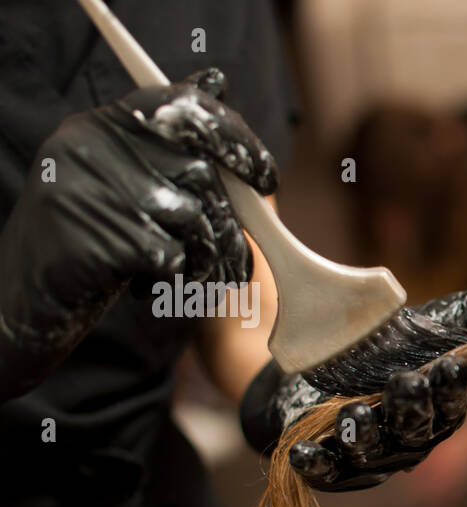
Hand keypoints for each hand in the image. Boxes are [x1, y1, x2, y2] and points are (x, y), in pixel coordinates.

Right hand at [0, 68, 276, 398]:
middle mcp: (90, 147)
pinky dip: (175, 282)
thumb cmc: (96, 236)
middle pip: (202, 175)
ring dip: (206, 259)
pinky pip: (172, 258)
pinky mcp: (95, 238)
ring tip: (185, 276)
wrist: (29, 295)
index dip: (234, 137)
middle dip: (227, 226)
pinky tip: (149, 289)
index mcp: (101, 125)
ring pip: (194, 219)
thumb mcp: (129, 182)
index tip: (267, 177)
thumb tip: (216, 80)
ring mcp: (89, 191)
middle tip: (227, 262)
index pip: (182, 106)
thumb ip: (171, 142)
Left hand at [289, 357, 466, 492]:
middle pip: (415, 428)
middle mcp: (411, 439)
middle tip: (405, 382)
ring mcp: (373, 457)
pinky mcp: (332, 467)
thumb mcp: (436, 326)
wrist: (330, 379)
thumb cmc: (396, 354)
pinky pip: (324, 469)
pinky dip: (314, 462)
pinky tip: (301, 452)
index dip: (453, 387)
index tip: (452, 362)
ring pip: (371, 451)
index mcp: (441, 409)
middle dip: (410, 408)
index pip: (453, 402)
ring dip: (363, 434)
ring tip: (353, 412)